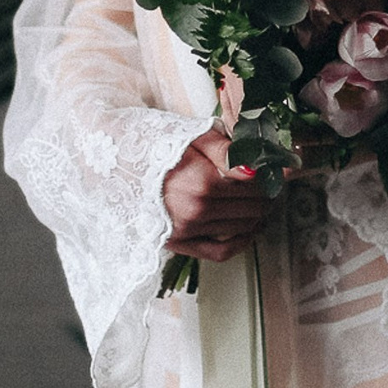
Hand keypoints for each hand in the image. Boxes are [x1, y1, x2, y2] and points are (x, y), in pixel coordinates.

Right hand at [161, 128, 273, 261]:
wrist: (111, 160)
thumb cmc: (153, 142)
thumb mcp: (194, 136)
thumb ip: (231, 152)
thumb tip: (262, 167)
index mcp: (203, 182)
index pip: (256, 185)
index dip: (270, 176)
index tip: (276, 169)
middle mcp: (196, 210)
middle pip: (253, 208)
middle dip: (266, 195)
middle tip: (269, 184)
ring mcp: (186, 230)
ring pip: (242, 228)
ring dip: (258, 216)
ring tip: (259, 202)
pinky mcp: (176, 243)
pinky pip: (220, 252)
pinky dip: (241, 242)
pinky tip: (249, 230)